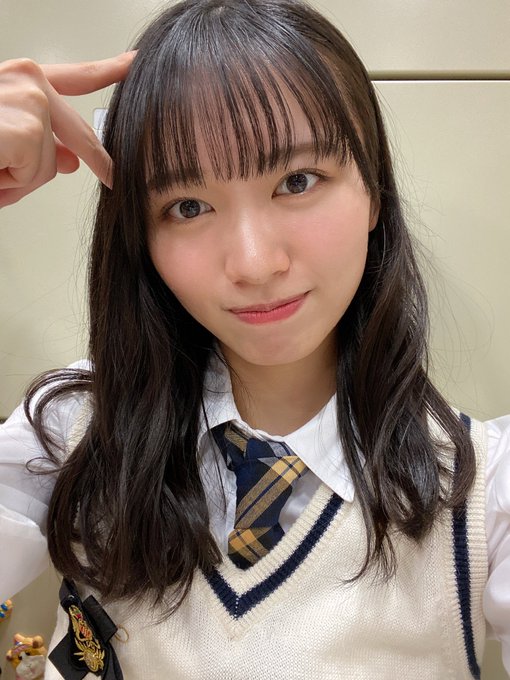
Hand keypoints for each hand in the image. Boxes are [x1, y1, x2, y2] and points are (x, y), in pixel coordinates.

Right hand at [0, 52, 134, 207]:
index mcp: (18, 81)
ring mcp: (27, 98)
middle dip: (77, 161)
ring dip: (16, 178)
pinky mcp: (27, 125)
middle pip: (74, 134)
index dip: (108, 72)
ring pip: (50, 164)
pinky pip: (36, 172)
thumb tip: (73, 160)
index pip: (73, 77)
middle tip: (101, 175)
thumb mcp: (3, 147)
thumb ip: (42, 147)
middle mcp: (23, 79)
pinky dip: (8, 183)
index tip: (132, 65)